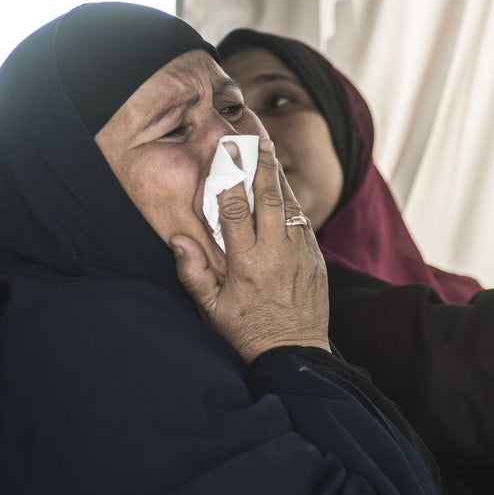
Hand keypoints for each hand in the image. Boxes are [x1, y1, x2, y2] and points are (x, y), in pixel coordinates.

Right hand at [170, 138, 329, 362]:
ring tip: (270, 152)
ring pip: (291, 206)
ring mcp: (300, 255)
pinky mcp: (316, 261)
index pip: (236, 210)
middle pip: (270, 197)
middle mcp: (276, 254)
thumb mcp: (211, 308)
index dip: (231, 177)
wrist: (293, 356)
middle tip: (256, 138)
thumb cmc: (246, 333)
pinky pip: (304, 224)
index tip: (226, 153)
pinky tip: (284, 190)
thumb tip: (177, 239)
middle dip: (262, 164)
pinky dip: (292, 204)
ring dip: (279, 177)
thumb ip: (192, 272)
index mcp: (246, 263)